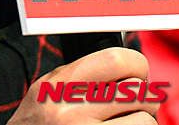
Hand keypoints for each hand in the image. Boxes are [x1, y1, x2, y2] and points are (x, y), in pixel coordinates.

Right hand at [8, 47, 159, 122]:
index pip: (115, 59)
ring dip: (141, 122)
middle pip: (136, 91)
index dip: (135, 64)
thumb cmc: (34, 124)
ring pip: (144, 121)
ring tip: (125, 122)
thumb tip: (123, 62)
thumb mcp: (45, 89)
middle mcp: (71, 110)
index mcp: (59, 83)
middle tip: (135, 102)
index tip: (135, 72)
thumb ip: (78, 74)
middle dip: (144, 97)